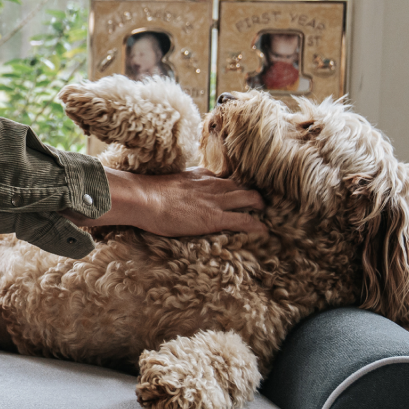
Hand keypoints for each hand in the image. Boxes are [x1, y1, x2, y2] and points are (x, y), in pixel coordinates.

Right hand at [79, 166, 266, 236]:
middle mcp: (211, 184)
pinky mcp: (214, 217)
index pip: (223, 177)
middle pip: (242, 183)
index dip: (235, 184)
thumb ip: (174, 187)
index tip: (240, 190)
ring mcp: (215, 200)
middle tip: (261, 202)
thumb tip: (168, 194)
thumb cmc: (145, 194)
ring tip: (266, 214)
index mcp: (199, 176)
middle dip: (254, 191)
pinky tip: (264, 232)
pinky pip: (244, 220)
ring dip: (260, 205)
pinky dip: (256, 226)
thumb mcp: (164, 184)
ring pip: (250, 197)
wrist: (142, 198)